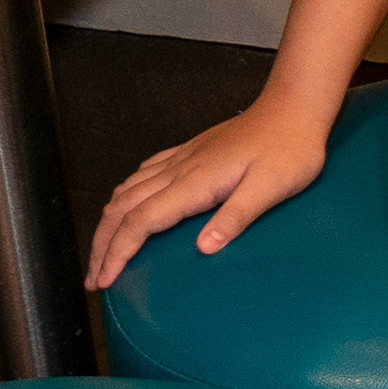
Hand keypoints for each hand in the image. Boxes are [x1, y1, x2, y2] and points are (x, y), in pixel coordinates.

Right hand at [86, 93, 333, 289]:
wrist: (294, 107)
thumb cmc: (290, 149)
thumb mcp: (272, 188)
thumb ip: (236, 217)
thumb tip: (204, 249)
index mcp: (195, 183)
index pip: (140, 222)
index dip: (117, 253)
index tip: (104, 281)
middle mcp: (179, 170)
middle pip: (122, 209)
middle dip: (101, 245)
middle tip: (93, 277)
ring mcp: (182, 158)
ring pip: (127, 191)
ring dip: (108, 222)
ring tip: (102, 251)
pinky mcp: (190, 152)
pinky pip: (144, 173)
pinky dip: (124, 195)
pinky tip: (124, 203)